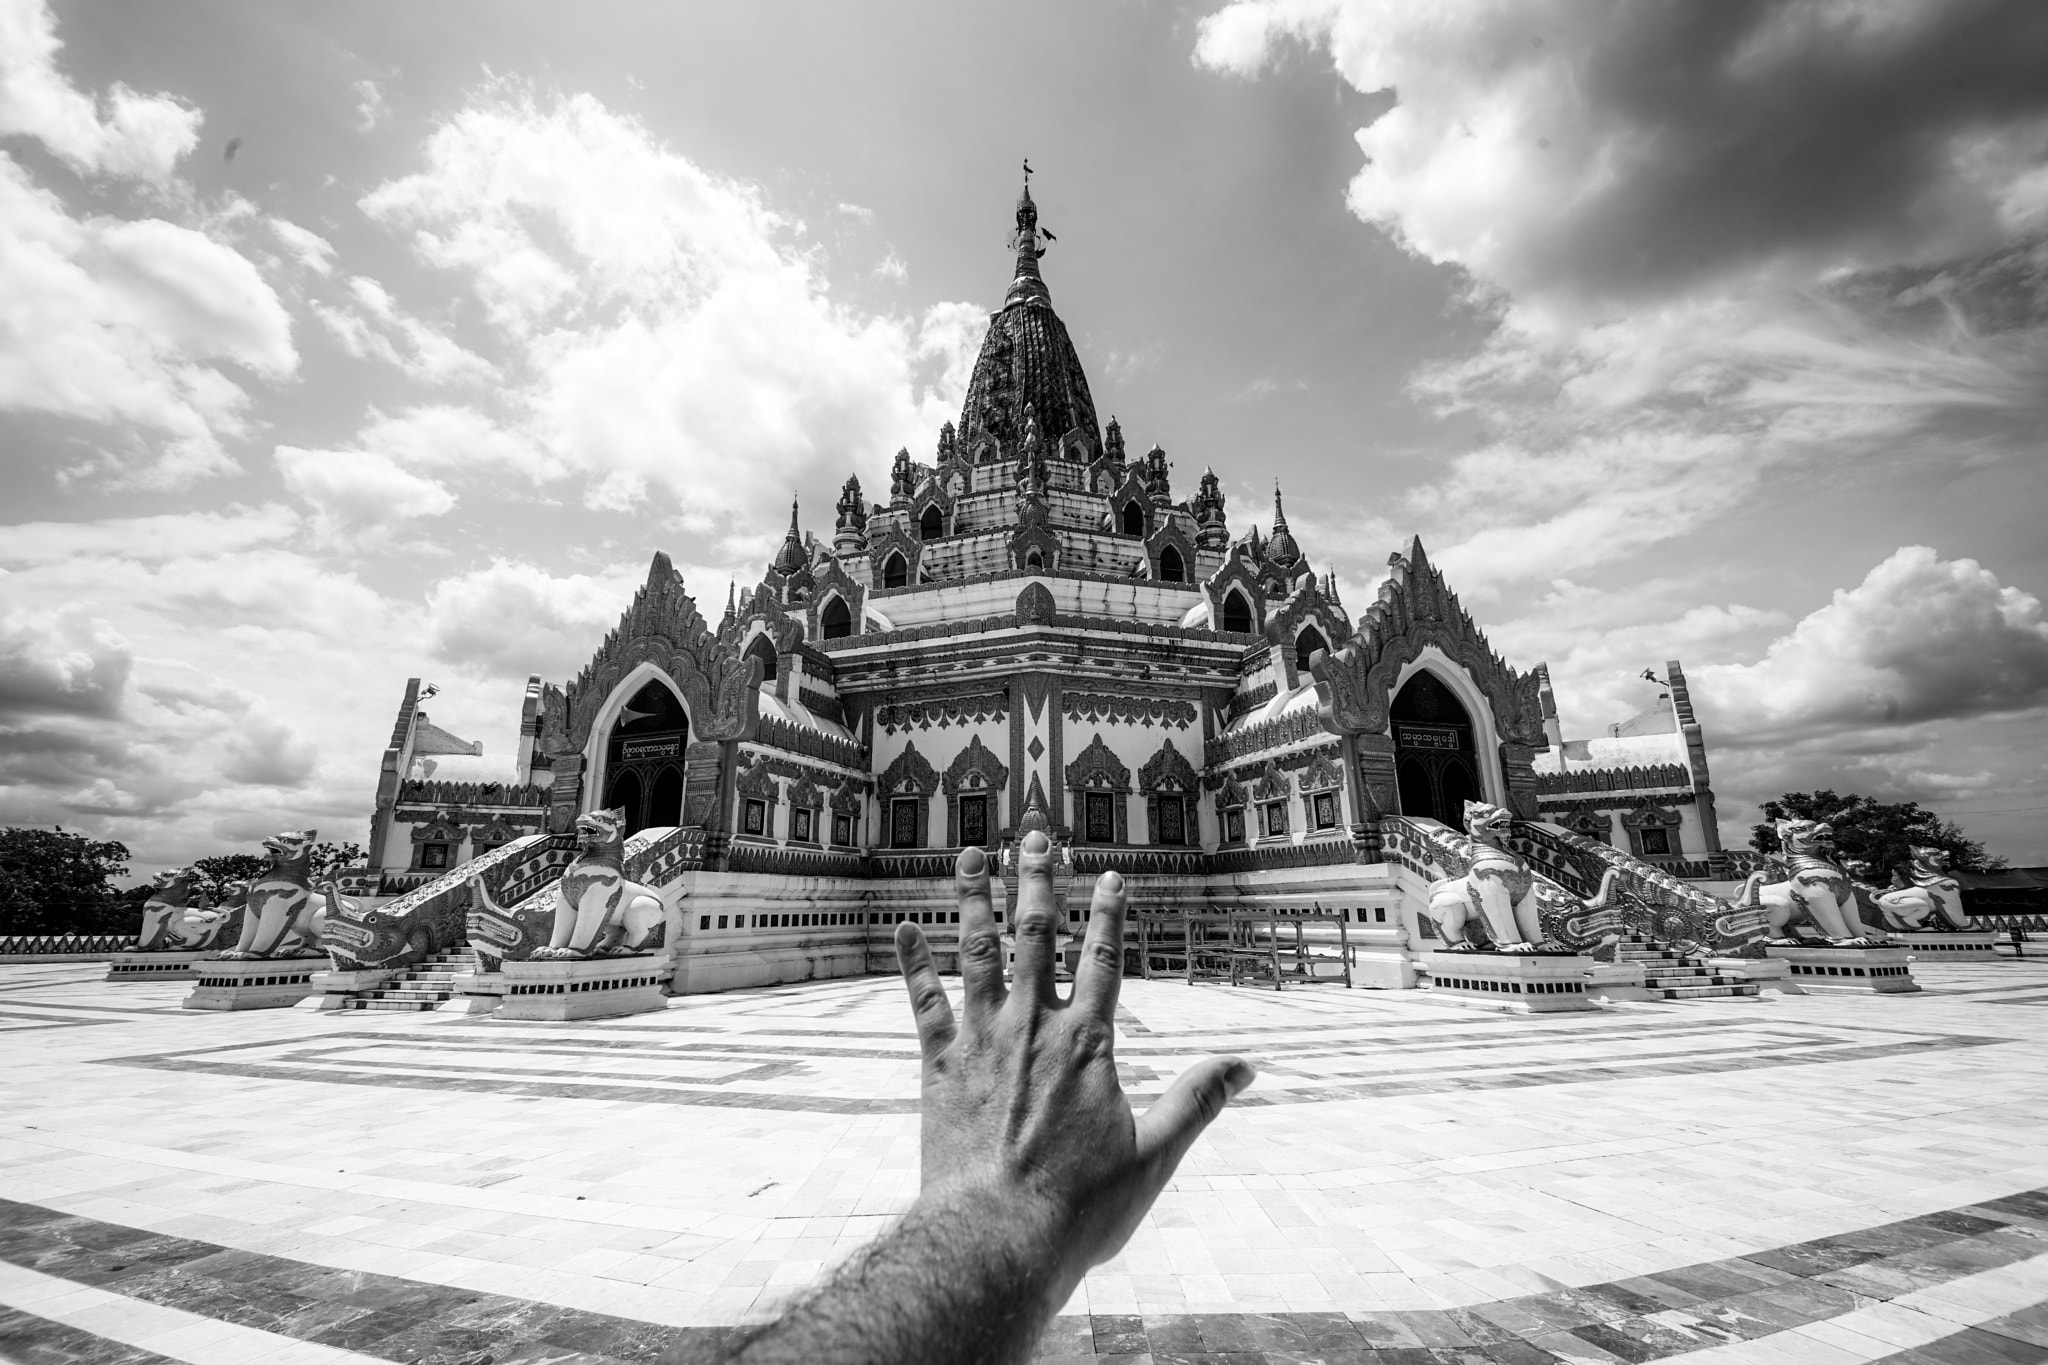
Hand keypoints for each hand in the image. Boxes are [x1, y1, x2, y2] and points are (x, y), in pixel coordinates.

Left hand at [892, 831, 1254, 1308]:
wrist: (995, 1239)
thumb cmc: (1078, 1209)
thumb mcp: (1155, 1156)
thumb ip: (1198, 1102)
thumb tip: (1248, 1066)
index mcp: (1090, 1044)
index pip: (1104, 960)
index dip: (1108, 914)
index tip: (1111, 875)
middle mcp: (1035, 1027)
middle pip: (1037, 937)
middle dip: (1039, 882)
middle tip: (1035, 836)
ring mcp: (983, 1041)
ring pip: (978, 952)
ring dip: (976, 900)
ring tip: (972, 855)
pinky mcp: (939, 1066)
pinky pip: (924, 1002)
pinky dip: (913, 963)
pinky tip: (904, 928)